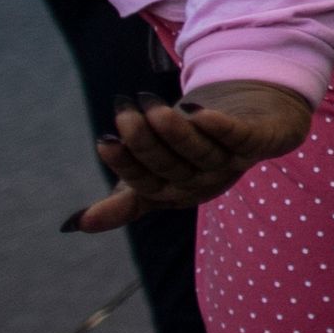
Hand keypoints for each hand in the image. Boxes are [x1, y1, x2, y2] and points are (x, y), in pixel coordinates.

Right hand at [74, 78, 310, 230]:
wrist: (263, 116)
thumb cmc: (201, 145)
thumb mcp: (159, 172)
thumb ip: (124, 198)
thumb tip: (71, 227)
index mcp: (178, 193)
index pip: (146, 184)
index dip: (125, 164)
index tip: (104, 140)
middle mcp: (206, 182)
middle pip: (171, 166)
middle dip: (145, 141)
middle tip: (124, 110)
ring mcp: (236, 162)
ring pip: (201, 150)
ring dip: (175, 130)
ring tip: (151, 105)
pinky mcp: (262, 139)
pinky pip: (239, 136)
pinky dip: (218, 125)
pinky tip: (196, 109)